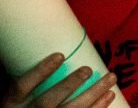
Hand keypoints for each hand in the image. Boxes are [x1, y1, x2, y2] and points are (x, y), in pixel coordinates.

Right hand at [2, 53, 117, 107]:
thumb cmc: (27, 104)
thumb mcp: (20, 95)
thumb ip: (32, 79)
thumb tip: (57, 50)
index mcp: (12, 103)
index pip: (22, 87)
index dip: (40, 72)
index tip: (59, 55)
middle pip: (48, 102)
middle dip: (69, 85)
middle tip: (87, 69)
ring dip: (93, 95)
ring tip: (110, 78)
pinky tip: (109, 95)